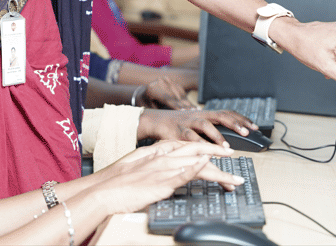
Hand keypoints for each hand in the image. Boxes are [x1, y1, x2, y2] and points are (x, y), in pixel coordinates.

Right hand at [90, 140, 241, 213]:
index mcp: (156, 151)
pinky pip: (183, 173)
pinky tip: (208, 166)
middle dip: (217, 152)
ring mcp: (163, 168)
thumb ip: (151, 161)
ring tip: (233, 178)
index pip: (186, 145)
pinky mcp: (161, 183)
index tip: (218, 149)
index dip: (204, 146)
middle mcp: (162, 156)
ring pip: (196, 163)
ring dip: (217, 170)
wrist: (103, 190)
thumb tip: (162, 166)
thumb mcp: (136, 164)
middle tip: (232, 155)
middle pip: (196, 150)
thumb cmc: (115, 181)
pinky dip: (197, 168)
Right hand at [137, 109, 257, 146]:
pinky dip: (199, 144)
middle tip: (247, 133)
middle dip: (235, 124)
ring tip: (227, 147)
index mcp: (206, 114)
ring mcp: (189, 122)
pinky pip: (190, 138)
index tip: (255, 127)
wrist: (156, 120)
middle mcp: (199, 115)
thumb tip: (228, 145)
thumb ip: (211, 133)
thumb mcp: (196, 125)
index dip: (242, 119)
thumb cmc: (179, 126)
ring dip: (218, 136)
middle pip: (220, 116)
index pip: (227, 113)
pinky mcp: (178, 131)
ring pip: (205, 125)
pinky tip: (206, 152)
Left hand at [141, 77, 197, 109]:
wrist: (143, 93)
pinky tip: (193, 107)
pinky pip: (182, 92)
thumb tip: (171, 120)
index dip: (176, 105)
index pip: (166, 98)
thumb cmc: (145, 104)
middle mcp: (160, 82)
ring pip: (180, 93)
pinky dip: (188, 100)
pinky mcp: (173, 82)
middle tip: (193, 113)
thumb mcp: (149, 109)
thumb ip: (159, 113)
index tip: (184, 112)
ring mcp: (167, 81)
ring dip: (188, 103)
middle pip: (174, 96)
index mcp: (152, 89)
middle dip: (184, 105)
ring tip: (196, 111)